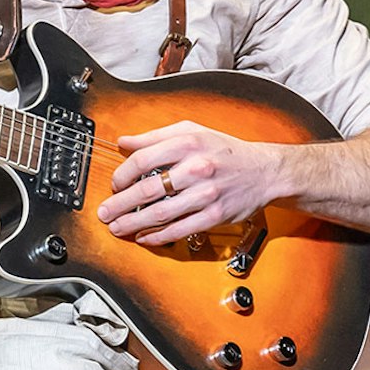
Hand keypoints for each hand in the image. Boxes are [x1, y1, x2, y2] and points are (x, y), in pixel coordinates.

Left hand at [97, 121, 284, 245]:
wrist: (264, 171)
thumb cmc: (225, 150)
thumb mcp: (192, 131)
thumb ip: (156, 136)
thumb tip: (124, 141)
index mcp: (188, 143)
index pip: (143, 160)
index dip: (122, 175)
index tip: (114, 185)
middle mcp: (196, 168)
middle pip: (147, 190)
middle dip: (120, 205)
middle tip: (104, 212)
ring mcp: (206, 194)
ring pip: (161, 213)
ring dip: (134, 223)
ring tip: (118, 228)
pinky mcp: (215, 215)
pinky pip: (180, 229)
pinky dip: (158, 236)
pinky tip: (144, 237)